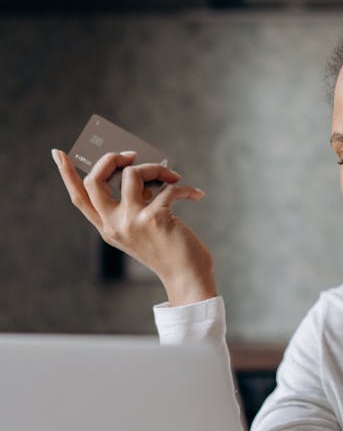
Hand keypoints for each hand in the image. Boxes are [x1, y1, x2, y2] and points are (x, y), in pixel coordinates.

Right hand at [52, 148, 216, 305]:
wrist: (188, 277)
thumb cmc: (170, 250)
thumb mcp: (143, 226)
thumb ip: (135, 202)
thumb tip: (140, 169)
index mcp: (108, 228)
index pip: (79, 199)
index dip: (67, 175)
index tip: (58, 153)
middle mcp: (114, 225)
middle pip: (95, 181)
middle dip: (111, 159)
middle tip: (131, 155)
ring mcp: (131, 222)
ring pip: (132, 174)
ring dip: (156, 168)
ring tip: (172, 177)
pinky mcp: (153, 219)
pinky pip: (167, 187)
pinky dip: (184, 187)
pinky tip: (196, 195)